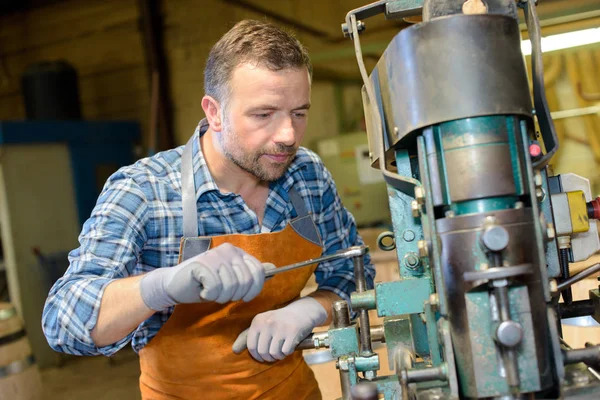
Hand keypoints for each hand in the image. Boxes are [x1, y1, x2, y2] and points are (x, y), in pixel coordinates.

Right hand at [140, 243, 264, 310]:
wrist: (175, 285)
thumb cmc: (205, 284)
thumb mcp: (231, 280)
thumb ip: (250, 274)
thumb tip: (273, 268)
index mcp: (238, 253)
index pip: (258, 271)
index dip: (254, 290)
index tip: (244, 297)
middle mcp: (228, 250)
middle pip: (246, 281)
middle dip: (234, 294)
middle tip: (220, 293)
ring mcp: (214, 255)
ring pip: (231, 286)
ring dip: (220, 296)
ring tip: (210, 291)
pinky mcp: (201, 264)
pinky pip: (216, 288)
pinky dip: (209, 295)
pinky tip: (202, 289)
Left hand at [236, 297, 326, 361]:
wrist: (302, 311)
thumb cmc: (280, 321)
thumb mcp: (263, 323)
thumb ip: (248, 336)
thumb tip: (234, 351)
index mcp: (258, 320)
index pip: (251, 345)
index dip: (256, 355)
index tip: (262, 356)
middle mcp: (268, 322)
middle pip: (262, 351)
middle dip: (268, 357)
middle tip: (273, 355)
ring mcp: (281, 327)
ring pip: (274, 353)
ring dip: (278, 356)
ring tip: (281, 351)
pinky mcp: (293, 332)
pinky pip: (285, 351)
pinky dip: (287, 353)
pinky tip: (288, 347)